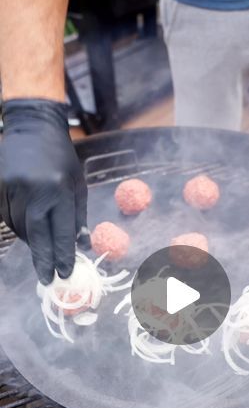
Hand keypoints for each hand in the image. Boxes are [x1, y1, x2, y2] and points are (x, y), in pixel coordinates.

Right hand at [0, 99, 89, 283]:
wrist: (33, 128)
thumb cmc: (61, 159)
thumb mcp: (78, 186)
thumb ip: (78, 218)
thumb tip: (82, 247)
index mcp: (59, 190)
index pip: (60, 232)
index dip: (62, 256)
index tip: (64, 274)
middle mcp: (34, 191)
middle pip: (36, 236)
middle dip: (43, 260)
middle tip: (48, 279)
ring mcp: (12, 188)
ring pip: (20, 229)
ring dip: (32, 242)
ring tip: (42, 246)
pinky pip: (8, 218)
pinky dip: (19, 227)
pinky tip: (29, 227)